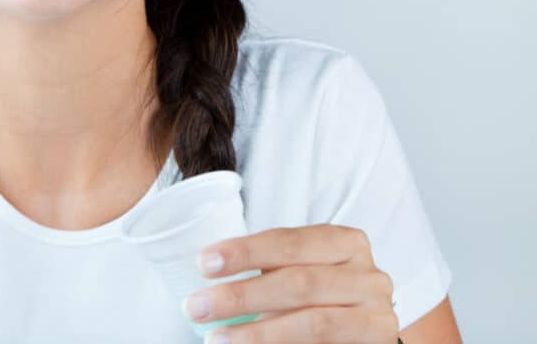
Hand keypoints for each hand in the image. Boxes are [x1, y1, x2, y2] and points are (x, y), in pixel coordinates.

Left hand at [183, 224, 396, 342]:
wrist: (364, 333)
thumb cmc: (319, 296)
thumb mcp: (298, 271)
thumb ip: (267, 271)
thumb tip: (208, 277)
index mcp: (346, 243)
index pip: (290, 242)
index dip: (245, 252)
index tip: (204, 264)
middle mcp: (370, 277)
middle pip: (298, 283)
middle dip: (241, 296)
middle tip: (197, 307)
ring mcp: (378, 317)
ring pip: (313, 323)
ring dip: (258, 333)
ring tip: (217, 338)